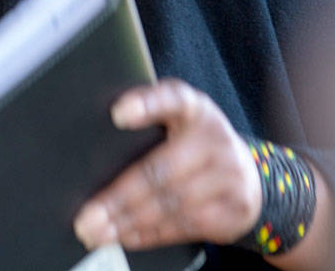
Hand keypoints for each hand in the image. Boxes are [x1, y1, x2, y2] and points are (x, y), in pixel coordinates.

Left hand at [74, 78, 261, 252]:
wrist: (248, 173)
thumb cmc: (193, 141)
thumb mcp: (176, 119)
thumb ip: (146, 122)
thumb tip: (92, 152)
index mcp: (193, 107)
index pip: (172, 98)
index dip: (146, 104)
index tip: (117, 114)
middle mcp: (214, 138)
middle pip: (160, 171)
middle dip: (118, 198)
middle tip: (86, 218)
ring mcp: (229, 176)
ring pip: (170, 204)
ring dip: (129, 223)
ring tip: (99, 232)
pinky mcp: (234, 209)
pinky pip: (185, 226)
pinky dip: (151, 234)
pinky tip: (127, 237)